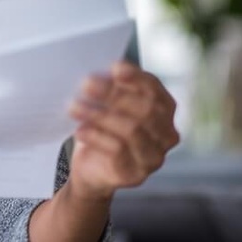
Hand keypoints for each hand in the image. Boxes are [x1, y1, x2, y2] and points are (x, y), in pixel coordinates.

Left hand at [67, 61, 180, 200]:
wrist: (89, 168)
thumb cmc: (100, 128)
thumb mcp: (106, 104)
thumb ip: (110, 88)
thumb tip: (97, 71)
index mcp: (163, 111)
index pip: (155, 90)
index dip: (136, 77)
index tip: (114, 68)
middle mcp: (166, 134)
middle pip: (145, 109)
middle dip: (113, 94)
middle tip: (85, 85)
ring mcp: (154, 157)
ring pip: (131, 129)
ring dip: (99, 115)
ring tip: (74, 107)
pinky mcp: (135, 174)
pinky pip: (118, 150)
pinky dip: (96, 136)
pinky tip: (80, 130)